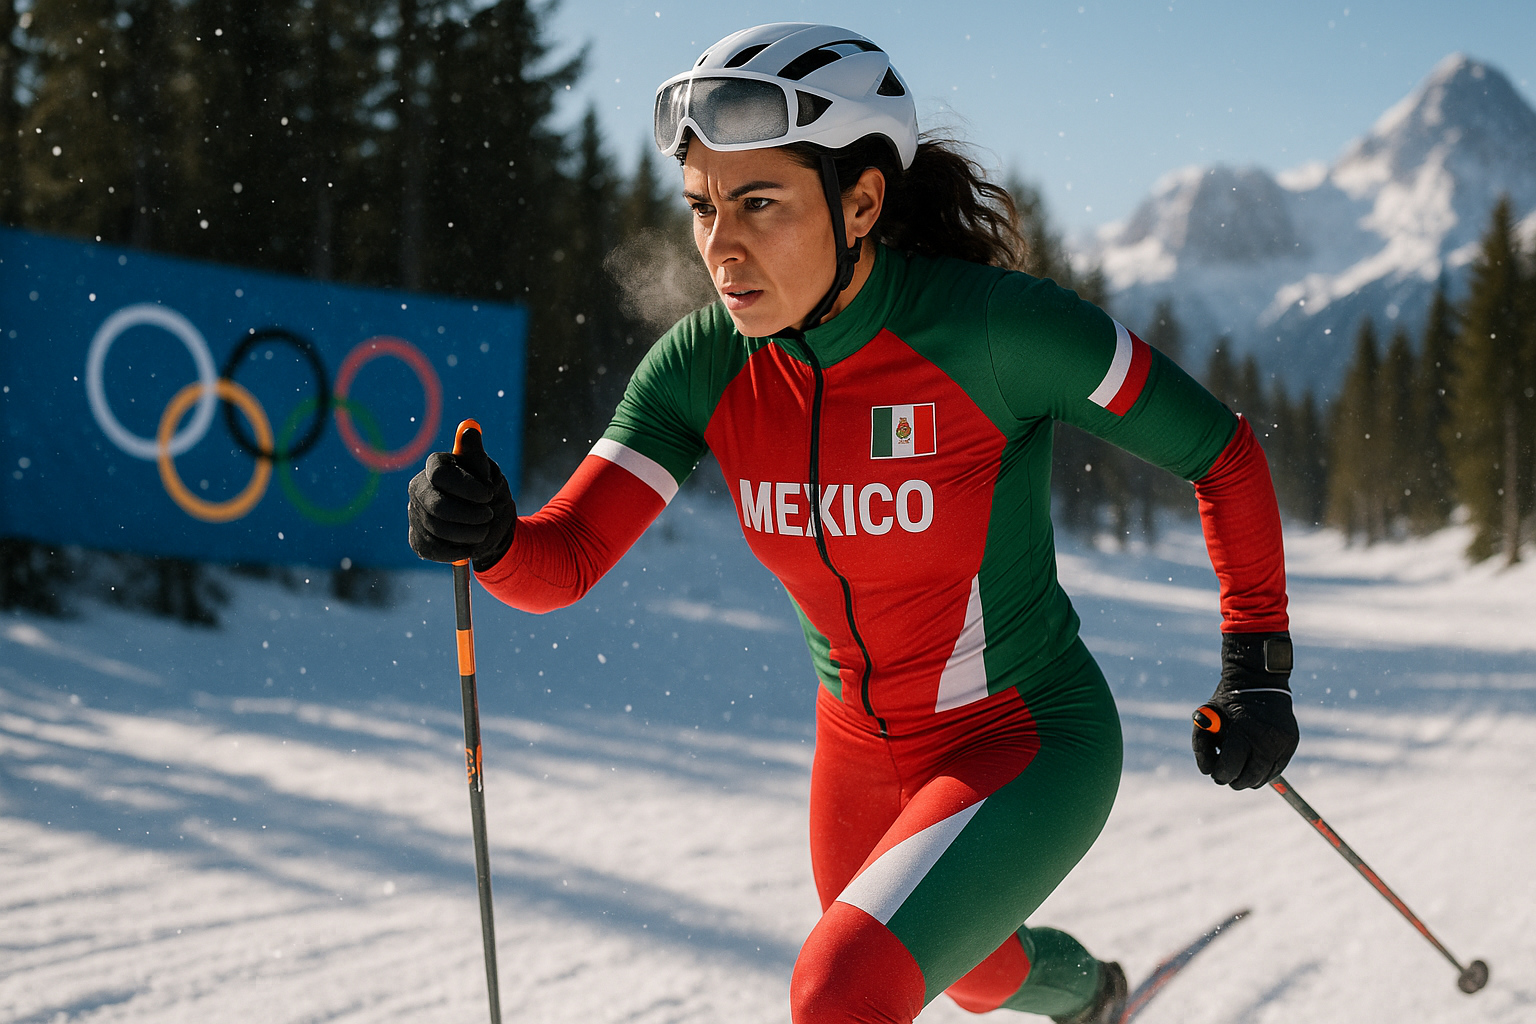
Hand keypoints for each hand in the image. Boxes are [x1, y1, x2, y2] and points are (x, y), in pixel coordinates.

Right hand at [406, 427, 516, 569]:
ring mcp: (416, 515)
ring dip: (468, 534)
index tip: (488, 494)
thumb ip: (476, 455)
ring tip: (484, 530)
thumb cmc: (487, 493)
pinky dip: (456, 551)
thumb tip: (469, 428)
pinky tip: (470, 545)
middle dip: (468, 515)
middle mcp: (419, 489)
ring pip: (437, 530)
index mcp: (435, 467)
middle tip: (488, 517)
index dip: (465, 486)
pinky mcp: (418, 539)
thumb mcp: (487, 473)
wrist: (490, 525)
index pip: (440, 474)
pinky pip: (433, 549)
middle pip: (436, 506)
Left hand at [1192, 632, 1297, 789]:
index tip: (1215, 773)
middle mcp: (1266, 740)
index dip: (1220, 774)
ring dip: (1250, 778)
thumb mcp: (1206, 717)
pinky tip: (1254, 760)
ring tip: (1240, 765)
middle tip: (1227, 774)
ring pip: (1264, 778)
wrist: (1259, 682)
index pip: (1230, 769)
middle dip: (1234, 780)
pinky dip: (1264, 770)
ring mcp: (1282, 743)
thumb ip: (1202, 745)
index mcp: (1242, 732)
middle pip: (1249, 778)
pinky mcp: (1291, 743)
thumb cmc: (1227, 703)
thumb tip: (1208, 772)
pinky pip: (1277, 769)